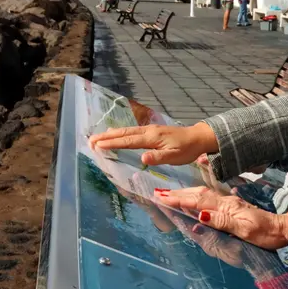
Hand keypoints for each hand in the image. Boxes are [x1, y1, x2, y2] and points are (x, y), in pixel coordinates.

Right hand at [89, 122, 218, 165]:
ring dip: (110, 134)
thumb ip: (158, 157)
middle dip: (105, 137)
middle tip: (90, 141)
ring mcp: (149, 130)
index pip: (128, 141)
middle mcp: (147, 131)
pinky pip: (131, 131)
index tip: (98, 145)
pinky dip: (119, 132)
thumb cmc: (187, 149)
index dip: (112, 143)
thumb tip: (142, 159)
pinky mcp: (151, 131)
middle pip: (123, 133)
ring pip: (126, 131)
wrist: (197, 137)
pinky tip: (114, 133)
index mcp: (152, 138)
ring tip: (96, 137)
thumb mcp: (175, 157)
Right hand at [155, 187, 287, 249]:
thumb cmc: (265, 233)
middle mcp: (226, 202)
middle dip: (177, 194)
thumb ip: (222, 221)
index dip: (179, 199)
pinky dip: (197, 196)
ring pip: (202, 195)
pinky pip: (210, 198)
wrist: (282, 229)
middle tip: (158, 192)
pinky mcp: (233, 207)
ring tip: (169, 193)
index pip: (198, 202)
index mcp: (227, 207)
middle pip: (197, 195)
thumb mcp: (245, 230)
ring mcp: (230, 203)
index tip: (162, 197)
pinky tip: (193, 197)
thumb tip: (200, 215)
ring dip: (185, 193)